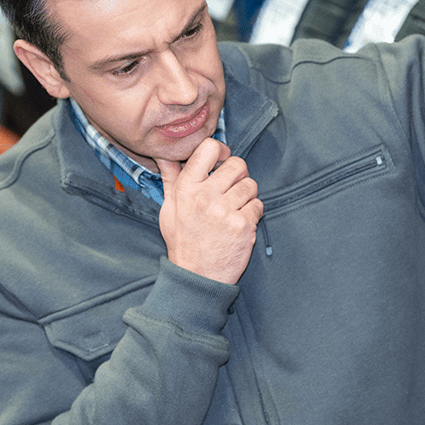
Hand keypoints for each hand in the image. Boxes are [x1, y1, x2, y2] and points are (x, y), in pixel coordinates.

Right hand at [155, 138, 262, 283]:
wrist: (198, 276)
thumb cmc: (183, 241)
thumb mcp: (169, 209)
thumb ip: (170, 179)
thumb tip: (165, 155)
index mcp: (186, 188)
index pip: (209, 148)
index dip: (221, 150)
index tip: (222, 160)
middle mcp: (205, 197)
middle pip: (237, 164)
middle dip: (238, 174)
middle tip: (232, 188)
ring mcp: (225, 211)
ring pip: (251, 184)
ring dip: (246, 195)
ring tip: (234, 208)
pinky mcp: (243, 225)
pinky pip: (258, 205)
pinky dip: (253, 212)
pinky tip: (240, 223)